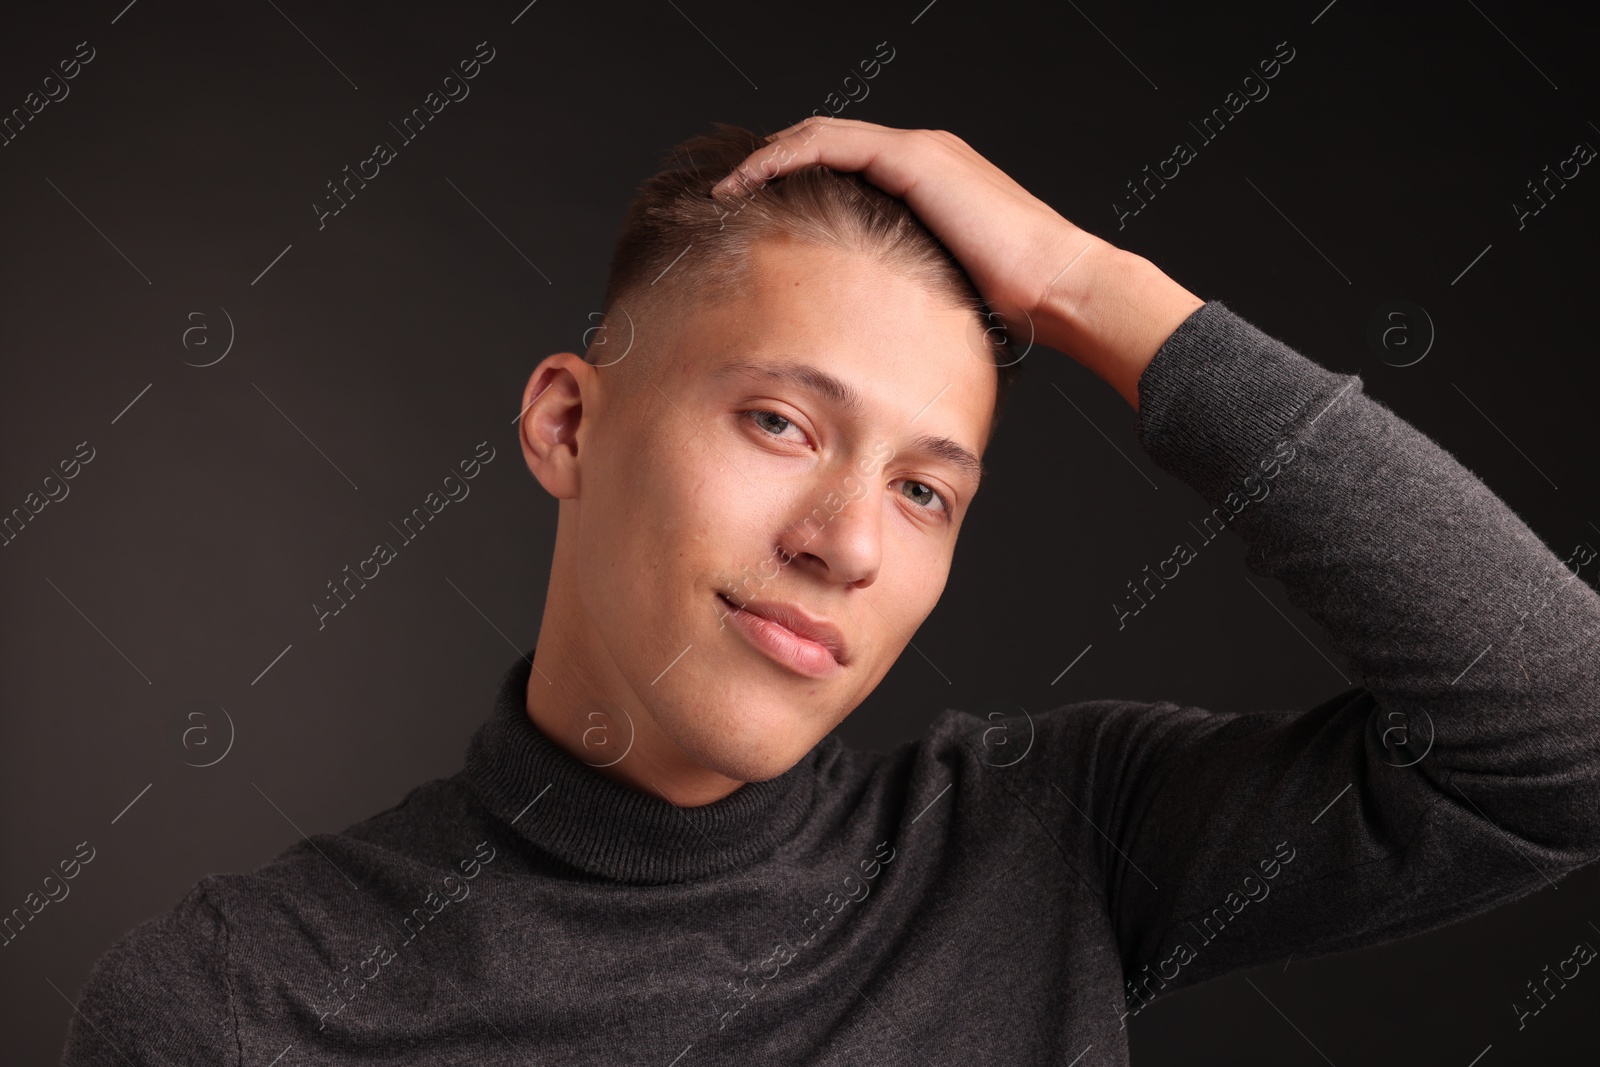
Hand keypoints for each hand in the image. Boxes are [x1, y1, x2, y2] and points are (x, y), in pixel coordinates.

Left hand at [712, 118, 1204, 409]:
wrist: (1060, 288)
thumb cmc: (1013, 307)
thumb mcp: (936, 296)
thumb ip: (899, 294)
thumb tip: (862, 336)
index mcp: (924, 184)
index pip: (842, 167)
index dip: (792, 183)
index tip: (751, 217)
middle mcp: (918, 157)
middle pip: (822, 143)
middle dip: (769, 166)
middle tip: (723, 198)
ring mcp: (917, 152)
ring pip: (818, 135)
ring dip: (765, 159)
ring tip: (724, 190)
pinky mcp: (914, 158)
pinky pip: (830, 143)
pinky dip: (783, 157)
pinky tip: (750, 182)